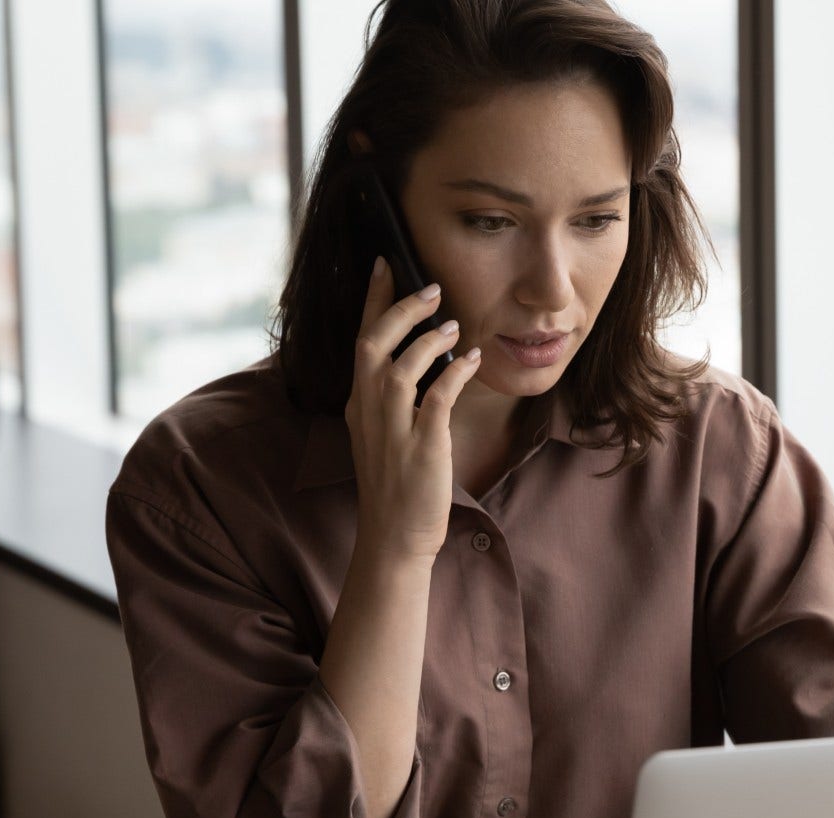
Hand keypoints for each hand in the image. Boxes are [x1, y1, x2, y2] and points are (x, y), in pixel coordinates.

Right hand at [346, 256, 484, 561]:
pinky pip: (437, 399)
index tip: (385, 264)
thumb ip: (394, 399)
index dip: (373, 300)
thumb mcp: (385, 435)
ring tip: (453, 324)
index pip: (361, 340)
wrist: (395, 538)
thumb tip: (423, 362)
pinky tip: (474, 360)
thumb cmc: (396, 488)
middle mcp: (369, 412)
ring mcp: (393, 430)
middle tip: (429, 286)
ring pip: (402, 367)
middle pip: (373, 344)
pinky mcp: (422, 448)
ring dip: (428, 340)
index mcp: (359, 405)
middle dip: (400, 309)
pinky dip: (456, 374)